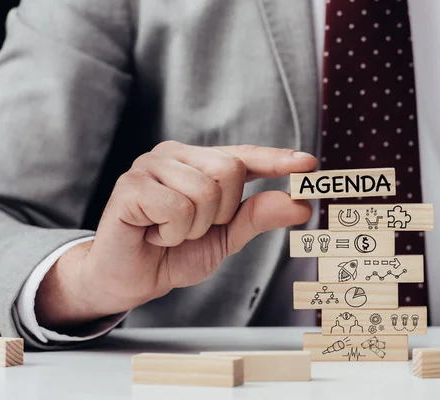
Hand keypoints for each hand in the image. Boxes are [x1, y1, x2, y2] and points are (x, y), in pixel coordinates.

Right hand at [35, 142, 316, 327]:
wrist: (131, 279)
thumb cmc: (175, 253)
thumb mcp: (225, 238)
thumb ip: (257, 217)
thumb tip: (300, 203)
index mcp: (199, 163)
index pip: (244, 156)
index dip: (277, 159)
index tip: (309, 164)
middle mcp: (176, 155)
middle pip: (230, 171)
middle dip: (220, 213)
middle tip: (192, 228)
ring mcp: (150, 165)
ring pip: (205, 192)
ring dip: (193, 227)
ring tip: (169, 232)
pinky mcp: (130, 184)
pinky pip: (177, 207)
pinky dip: (172, 232)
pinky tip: (153, 233)